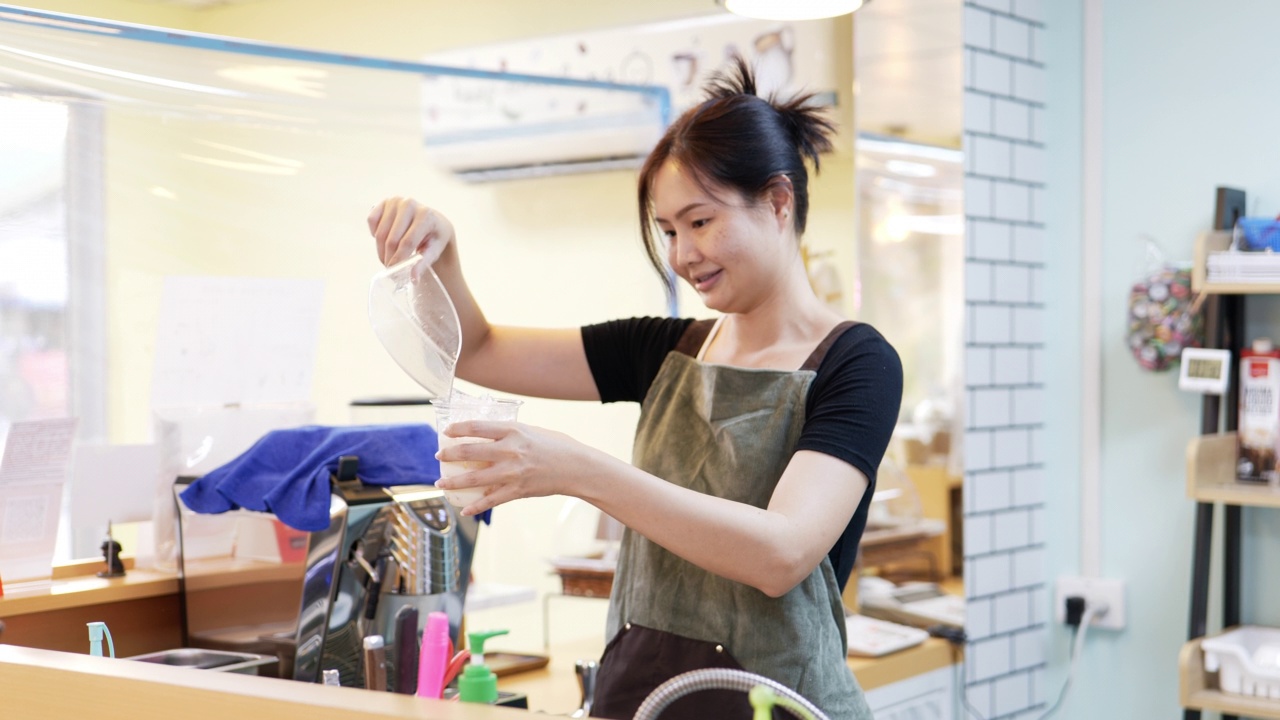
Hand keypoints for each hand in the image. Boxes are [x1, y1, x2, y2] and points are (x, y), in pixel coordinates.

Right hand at [367, 196, 455, 266]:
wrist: (433, 221)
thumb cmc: (434, 238)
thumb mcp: (433, 251)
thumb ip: (422, 264)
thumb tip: (413, 278)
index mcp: (426, 215)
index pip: (407, 242)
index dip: (398, 259)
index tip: (394, 272)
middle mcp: (410, 204)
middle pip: (392, 239)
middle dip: (388, 258)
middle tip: (390, 269)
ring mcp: (396, 201)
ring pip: (380, 232)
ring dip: (381, 250)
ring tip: (388, 257)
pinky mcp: (384, 202)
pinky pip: (372, 220)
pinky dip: (375, 233)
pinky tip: (385, 238)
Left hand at [434, 421, 603, 516]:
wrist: (577, 468)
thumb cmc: (556, 446)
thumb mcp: (531, 431)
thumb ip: (509, 433)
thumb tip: (487, 435)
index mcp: (513, 431)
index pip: (477, 427)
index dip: (457, 429)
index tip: (446, 432)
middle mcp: (510, 450)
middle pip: (470, 451)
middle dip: (449, 455)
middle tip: (439, 457)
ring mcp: (512, 472)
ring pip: (475, 478)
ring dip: (454, 482)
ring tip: (440, 485)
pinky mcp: (518, 490)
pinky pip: (491, 500)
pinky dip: (476, 506)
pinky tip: (465, 510)